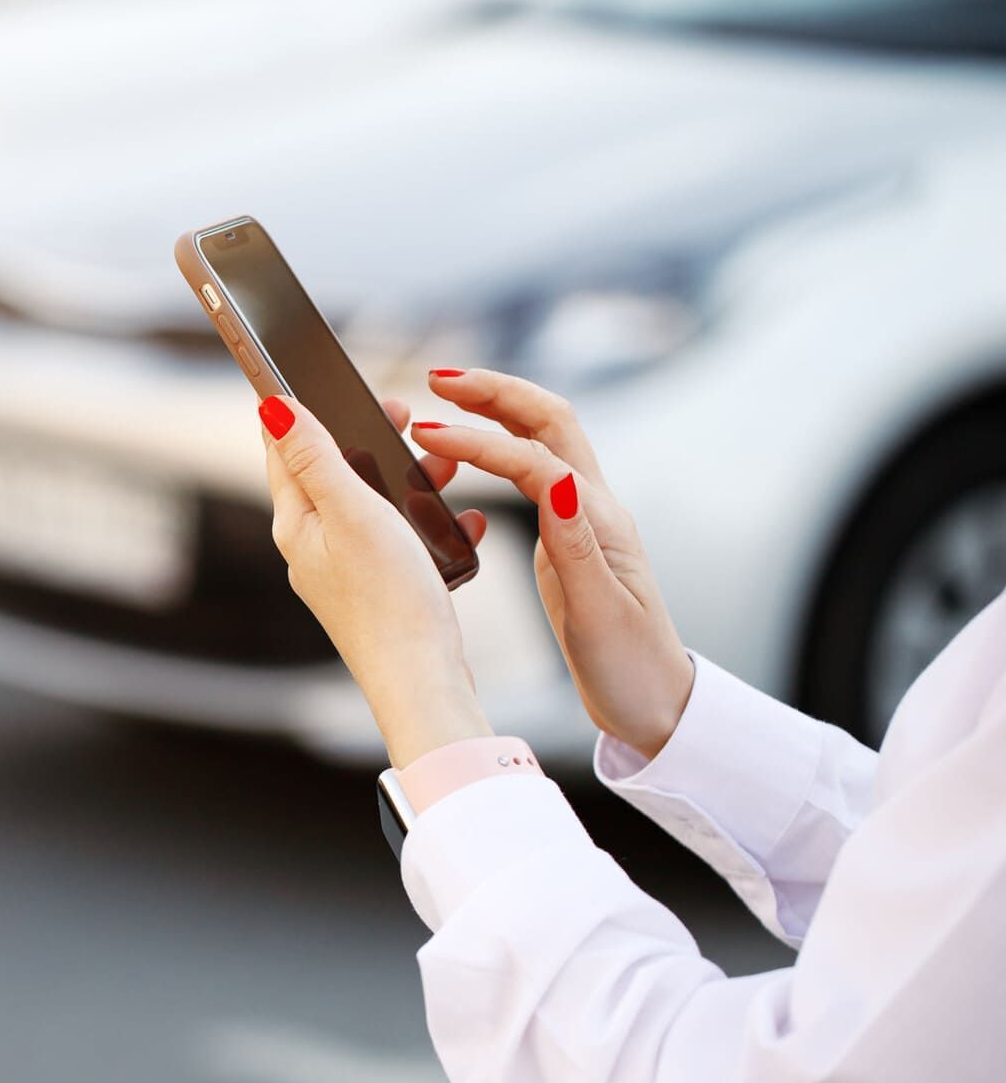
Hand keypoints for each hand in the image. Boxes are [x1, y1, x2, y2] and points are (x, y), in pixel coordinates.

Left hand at [259, 394, 492, 766]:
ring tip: (443, 462)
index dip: (300, 407)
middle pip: (332, 472)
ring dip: (407, 476)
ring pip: (373, 503)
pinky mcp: (380, 591)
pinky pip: (400, 538)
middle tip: (402, 411)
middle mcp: (313, 547)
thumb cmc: (388, 600)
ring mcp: (346, 571)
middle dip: (367, 437)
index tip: (313, 371)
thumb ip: (315, 457)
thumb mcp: (352, 512)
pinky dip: (428, 520)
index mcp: (297, 524)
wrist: (424, 681)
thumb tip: (271, 406)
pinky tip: (460, 520)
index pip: (283, 450)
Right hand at [413, 368, 693, 758]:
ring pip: (537, 440)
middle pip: (546, 421)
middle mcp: (591, 509)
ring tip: (441, 400)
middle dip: (493, 392)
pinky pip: (529, 471)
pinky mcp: (565, 536)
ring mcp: (579, 519)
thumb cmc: (629, 667)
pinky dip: (495, 447)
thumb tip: (552, 481)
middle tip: (437, 378)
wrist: (656, 704)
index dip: (479, 442)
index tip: (426, 433)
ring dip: (493, 410)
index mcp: (598, 524)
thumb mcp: (598, 612)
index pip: (534, 460)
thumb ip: (573, 545)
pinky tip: (466, 453)